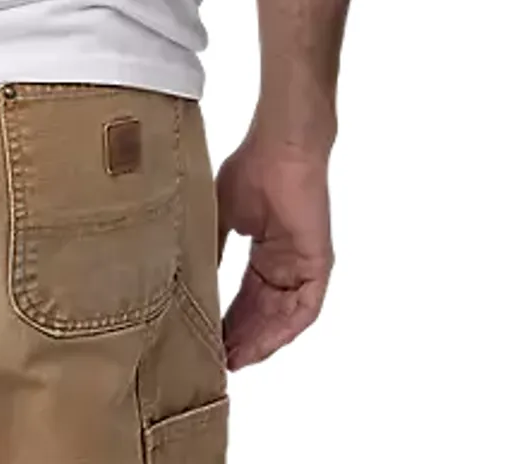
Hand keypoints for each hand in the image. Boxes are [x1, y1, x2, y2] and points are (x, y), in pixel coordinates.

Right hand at [214, 125, 333, 366]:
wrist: (281, 148)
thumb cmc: (252, 169)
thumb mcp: (221, 214)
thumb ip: (212, 247)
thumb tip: (188, 279)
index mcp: (266, 252)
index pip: (246, 297)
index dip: (228, 320)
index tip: (207, 340)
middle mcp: (285, 265)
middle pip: (262, 313)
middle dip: (241, 337)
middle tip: (217, 359)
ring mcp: (303, 266)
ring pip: (282, 317)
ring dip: (260, 340)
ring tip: (234, 358)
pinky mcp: (318, 265)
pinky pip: (304, 309)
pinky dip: (283, 329)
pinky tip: (262, 344)